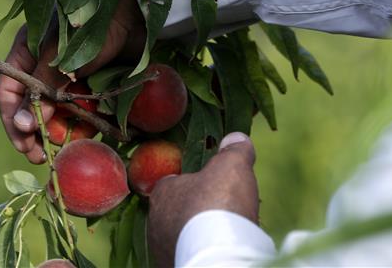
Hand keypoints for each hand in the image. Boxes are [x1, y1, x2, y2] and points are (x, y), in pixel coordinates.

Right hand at [0, 0, 144, 163]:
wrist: (132, 14)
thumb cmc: (91, 24)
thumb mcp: (60, 57)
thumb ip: (42, 88)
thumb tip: (23, 123)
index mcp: (26, 53)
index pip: (8, 91)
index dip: (12, 118)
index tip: (24, 141)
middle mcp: (42, 67)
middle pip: (29, 106)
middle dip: (33, 132)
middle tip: (40, 156)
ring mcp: (66, 77)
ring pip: (54, 112)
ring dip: (55, 133)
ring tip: (59, 152)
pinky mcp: (89, 84)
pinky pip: (78, 110)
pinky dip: (79, 125)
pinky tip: (82, 138)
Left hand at [148, 132, 259, 266]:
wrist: (217, 254)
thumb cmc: (219, 203)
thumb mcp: (232, 166)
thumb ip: (234, 150)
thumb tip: (237, 138)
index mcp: (162, 192)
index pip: (171, 182)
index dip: (193, 182)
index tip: (212, 185)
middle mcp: (154, 222)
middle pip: (177, 211)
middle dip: (196, 210)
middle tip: (222, 211)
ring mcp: (162, 249)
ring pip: (181, 236)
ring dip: (198, 234)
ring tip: (226, 233)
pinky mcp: (171, 267)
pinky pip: (187, 255)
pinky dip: (201, 251)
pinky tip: (220, 249)